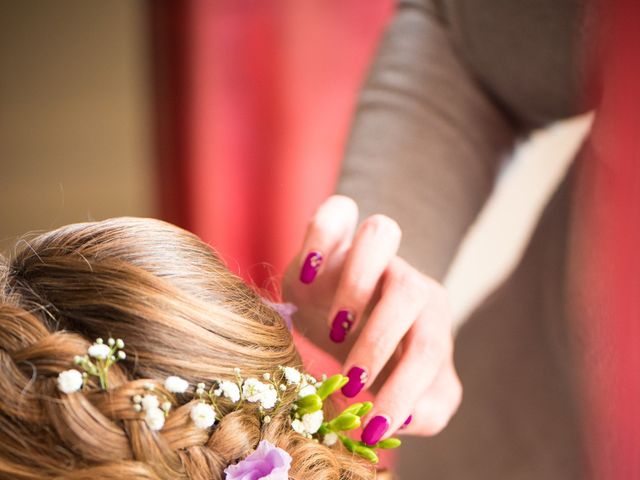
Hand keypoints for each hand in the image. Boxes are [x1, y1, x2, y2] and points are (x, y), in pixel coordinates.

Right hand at [283, 195, 461, 444]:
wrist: (342, 303)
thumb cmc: (374, 349)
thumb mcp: (401, 381)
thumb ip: (426, 407)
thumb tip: (411, 419)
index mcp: (427, 314)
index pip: (428, 349)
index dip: (404, 390)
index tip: (373, 428)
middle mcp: (402, 275)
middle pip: (409, 290)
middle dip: (378, 343)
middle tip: (349, 385)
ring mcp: (368, 249)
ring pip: (382, 233)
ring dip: (357, 282)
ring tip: (336, 326)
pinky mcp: (334, 229)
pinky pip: (336, 210)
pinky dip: (321, 236)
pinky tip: (307, 277)